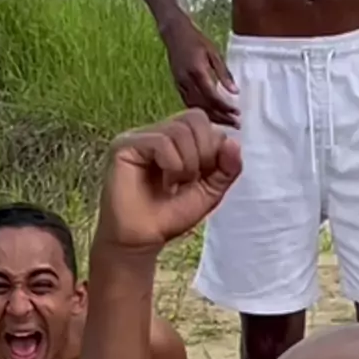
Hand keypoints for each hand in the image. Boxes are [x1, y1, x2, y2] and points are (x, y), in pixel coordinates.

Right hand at [96, 109, 241, 249]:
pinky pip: (162, 142)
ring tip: (175, 185)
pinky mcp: (125, 146)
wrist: (141, 240)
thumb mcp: (208, 193)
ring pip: (179, 130)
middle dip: (204, 152)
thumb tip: (233, 143)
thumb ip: (226, 170)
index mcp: (176, 141)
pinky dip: (172, 165)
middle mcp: (157, 133)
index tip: (204, 178)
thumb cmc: (168, 218)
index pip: (204, 123)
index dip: (214, 148)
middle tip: (191, 181)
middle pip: (195, 118)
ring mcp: (140, 137)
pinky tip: (165, 184)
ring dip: (188, 163)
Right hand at [162, 14, 239, 127]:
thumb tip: (235, 92)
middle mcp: (187, 81)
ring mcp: (180, 86)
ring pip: (197, 109)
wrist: (174, 33)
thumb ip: (224, 73)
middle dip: (221, 117)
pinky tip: (213, 116)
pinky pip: (190, 105)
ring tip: (227, 123)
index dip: (225, 107)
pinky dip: (202, 112)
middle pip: (205, 107)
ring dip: (213, 118)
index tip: (237, 113)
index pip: (212, 96)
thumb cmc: (196, 40)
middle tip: (236, 124)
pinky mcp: (178, 88)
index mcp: (197, 71)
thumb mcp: (214, 53)